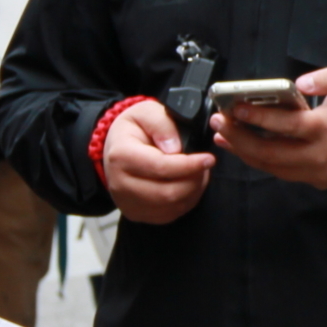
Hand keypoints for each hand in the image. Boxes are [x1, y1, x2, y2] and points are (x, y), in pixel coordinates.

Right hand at [101, 99, 213, 223]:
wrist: (117, 147)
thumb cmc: (136, 128)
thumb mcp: (147, 112)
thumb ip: (162, 124)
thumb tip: (175, 148)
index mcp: (121, 156)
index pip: (161, 167)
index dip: (189, 165)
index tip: (209, 158)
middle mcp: (120, 184)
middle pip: (168, 193)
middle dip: (195, 180)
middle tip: (205, 165)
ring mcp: (127, 202)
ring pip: (172, 206)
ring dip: (193, 191)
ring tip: (198, 172)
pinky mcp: (136, 213)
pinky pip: (169, 214)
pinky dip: (186, 201)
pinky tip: (187, 184)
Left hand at [212, 68, 326, 190]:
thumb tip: (298, 83)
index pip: (285, 126)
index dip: (257, 118)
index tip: (233, 109)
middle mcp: (322, 156)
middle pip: (270, 153)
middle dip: (240, 138)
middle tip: (219, 122)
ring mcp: (320, 172)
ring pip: (273, 168)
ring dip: (246, 152)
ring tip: (225, 135)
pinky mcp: (321, 180)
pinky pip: (285, 173)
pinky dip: (263, 161)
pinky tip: (248, 148)